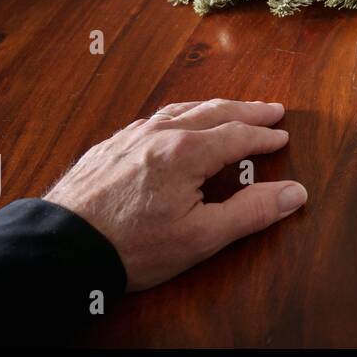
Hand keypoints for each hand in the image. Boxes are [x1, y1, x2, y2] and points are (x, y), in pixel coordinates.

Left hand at [44, 99, 306, 290]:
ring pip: (182, 110)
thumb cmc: (132, 246)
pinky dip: (180, 115)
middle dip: (246, 111)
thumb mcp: (202, 236)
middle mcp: (161, 133)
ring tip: (231, 109)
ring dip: (213, 108)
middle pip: (213, 112)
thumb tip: (295, 192)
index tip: (282, 136)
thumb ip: (252, 212)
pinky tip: (178, 123)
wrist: (61, 248)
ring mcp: (132, 136)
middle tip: (271, 110)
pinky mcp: (110, 146)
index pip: (238, 135)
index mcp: (187, 151)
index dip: (263, 136)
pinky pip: (155, 119)